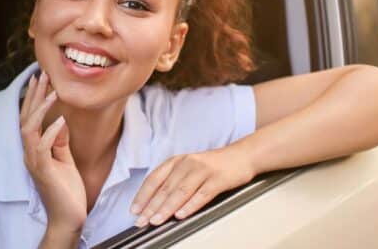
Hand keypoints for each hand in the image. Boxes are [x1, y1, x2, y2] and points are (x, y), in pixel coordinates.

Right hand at [20, 71, 86, 233]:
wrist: (69, 217)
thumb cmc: (67, 190)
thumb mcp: (65, 159)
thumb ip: (60, 141)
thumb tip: (61, 120)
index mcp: (34, 149)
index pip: (30, 117)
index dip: (34, 98)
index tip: (42, 78)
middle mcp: (30, 153)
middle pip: (26, 118)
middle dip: (34, 95)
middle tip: (42, 74)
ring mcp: (34, 162)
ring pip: (29, 129)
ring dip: (41, 109)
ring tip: (53, 92)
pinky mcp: (43, 171)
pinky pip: (42, 147)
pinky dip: (51, 132)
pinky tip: (60, 121)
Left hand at [130, 147, 254, 226]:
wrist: (242, 156)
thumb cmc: (213, 165)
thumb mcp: (188, 168)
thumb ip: (173, 181)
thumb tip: (155, 203)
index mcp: (176, 161)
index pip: (154, 179)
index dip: (143, 195)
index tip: (134, 210)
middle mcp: (186, 164)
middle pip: (165, 188)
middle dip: (151, 207)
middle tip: (141, 221)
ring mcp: (202, 170)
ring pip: (180, 192)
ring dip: (166, 208)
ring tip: (156, 220)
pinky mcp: (218, 179)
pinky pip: (201, 194)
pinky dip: (190, 205)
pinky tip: (181, 215)